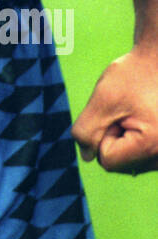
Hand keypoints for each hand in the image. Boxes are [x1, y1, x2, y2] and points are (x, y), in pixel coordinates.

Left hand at [72, 46, 157, 174]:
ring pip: (130, 161)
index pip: (107, 160)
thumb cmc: (134, 74)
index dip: (103, 134)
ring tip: (137, 112)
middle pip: (120, 164)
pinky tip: (143, 117)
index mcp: (152, 145)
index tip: (117, 111)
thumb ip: (87, 131)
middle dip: (114, 137)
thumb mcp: (103, 98)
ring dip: (125, 137)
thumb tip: (87, 156)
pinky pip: (141, 155)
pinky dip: (135, 138)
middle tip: (128, 110)